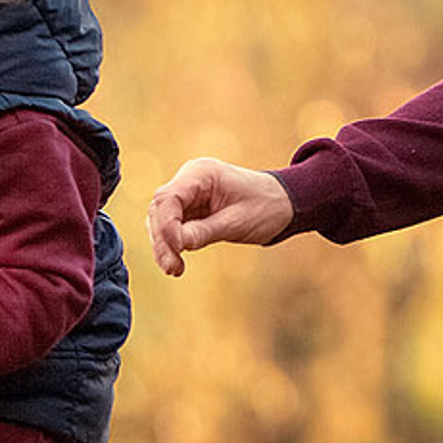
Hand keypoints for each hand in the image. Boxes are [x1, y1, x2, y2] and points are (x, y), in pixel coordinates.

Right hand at [147, 159, 292, 275]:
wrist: (283, 204)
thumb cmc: (266, 207)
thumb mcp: (237, 222)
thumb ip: (204, 232)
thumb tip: (175, 246)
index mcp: (201, 173)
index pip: (168, 198)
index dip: (166, 226)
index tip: (178, 249)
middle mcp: (189, 180)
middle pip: (159, 210)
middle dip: (162, 241)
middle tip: (172, 268)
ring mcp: (188, 194)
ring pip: (160, 221)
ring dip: (163, 247)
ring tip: (174, 270)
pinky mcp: (189, 210)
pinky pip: (170, 228)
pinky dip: (170, 246)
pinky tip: (176, 264)